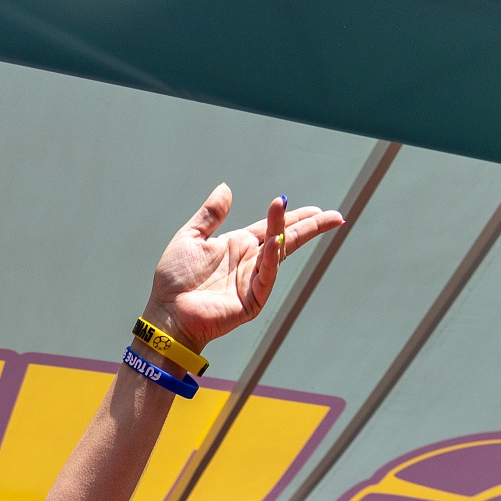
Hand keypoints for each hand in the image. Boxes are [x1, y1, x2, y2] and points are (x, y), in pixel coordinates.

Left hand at [142, 186, 344, 353]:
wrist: (167, 312)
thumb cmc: (174, 278)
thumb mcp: (190, 237)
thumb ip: (211, 214)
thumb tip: (226, 188)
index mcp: (238, 245)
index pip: (272, 227)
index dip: (292, 217)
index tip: (316, 208)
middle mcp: (250, 261)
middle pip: (286, 240)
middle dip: (310, 228)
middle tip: (334, 216)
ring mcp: (253, 281)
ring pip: (279, 254)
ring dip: (290, 233)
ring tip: (305, 214)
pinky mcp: (251, 301)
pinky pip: (266, 276)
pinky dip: (273, 259)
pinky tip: (276, 242)